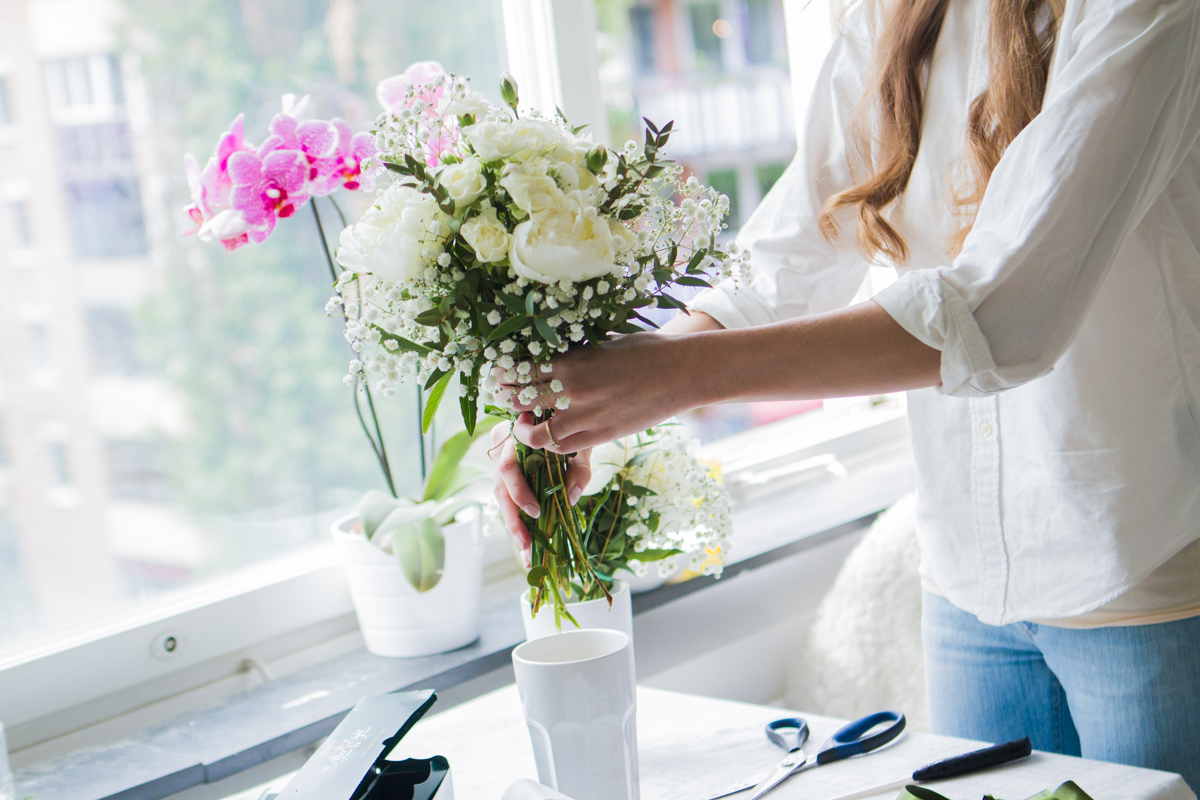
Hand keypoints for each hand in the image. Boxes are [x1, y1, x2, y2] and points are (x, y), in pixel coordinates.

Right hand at [489, 421, 591, 557]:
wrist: (567, 422)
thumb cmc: (571, 432)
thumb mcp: (580, 447)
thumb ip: (578, 470)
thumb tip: (570, 499)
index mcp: (515, 436)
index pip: (508, 466)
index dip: (518, 491)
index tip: (535, 512)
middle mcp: (502, 449)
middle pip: (500, 487)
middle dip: (513, 517)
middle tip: (526, 542)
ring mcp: (502, 463)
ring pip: (502, 497)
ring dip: (514, 524)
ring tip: (525, 550)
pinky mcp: (508, 477)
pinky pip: (510, 500)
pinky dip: (519, 521)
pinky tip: (527, 542)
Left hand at [502, 311, 724, 452]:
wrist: (681, 372)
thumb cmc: (646, 350)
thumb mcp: (602, 343)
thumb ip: (574, 354)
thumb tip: (551, 355)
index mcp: (569, 360)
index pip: (519, 369)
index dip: (505, 374)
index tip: (501, 375)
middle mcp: (570, 390)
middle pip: (518, 401)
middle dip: (508, 400)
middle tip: (508, 399)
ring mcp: (584, 417)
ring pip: (534, 434)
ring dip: (524, 430)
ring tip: (525, 425)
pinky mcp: (599, 436)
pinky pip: (561, 448)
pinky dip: (551, 444)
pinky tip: (553, 435)